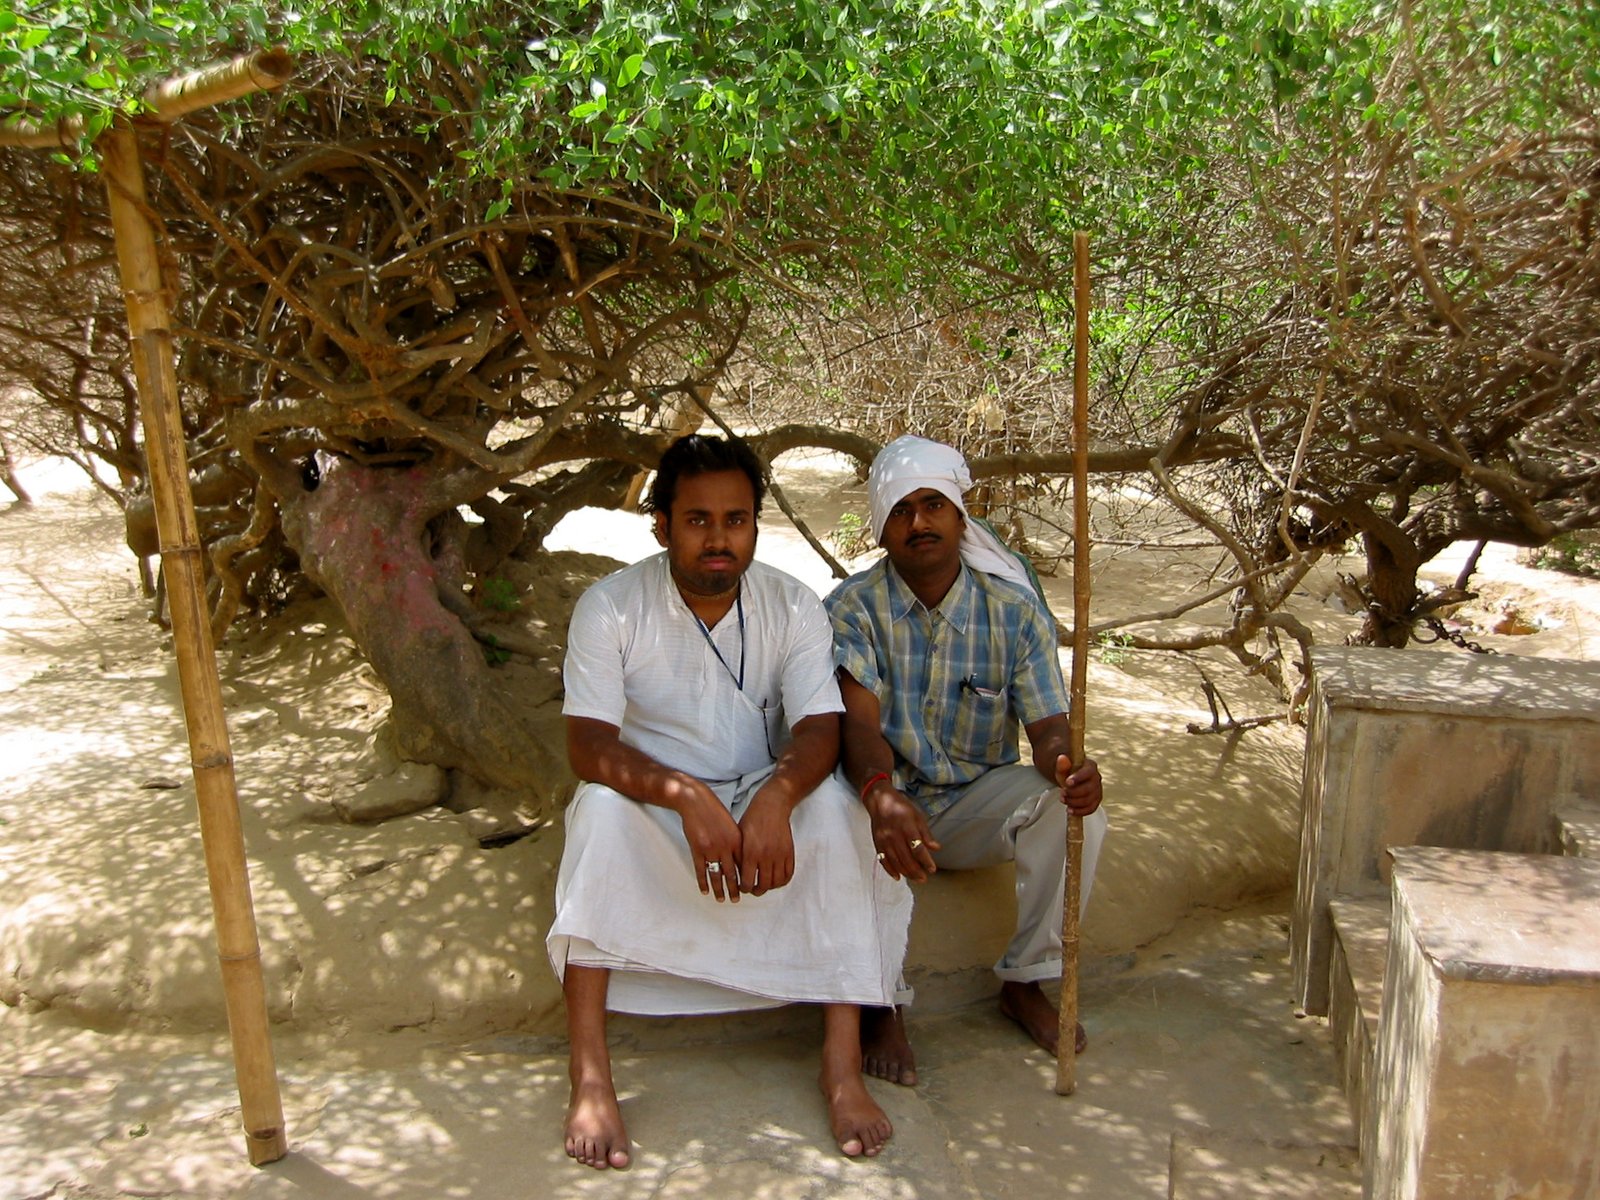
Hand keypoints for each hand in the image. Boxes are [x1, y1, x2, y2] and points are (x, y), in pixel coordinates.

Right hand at [677, 785, 743, 901]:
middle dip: (734, 888)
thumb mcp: (730, 826)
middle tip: (736, 900)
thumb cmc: (714, 812)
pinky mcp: (697, 850)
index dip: (744, 878)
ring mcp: (710, 849)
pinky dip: (703, 882)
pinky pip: (701, 870)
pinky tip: (705, 890)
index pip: (743, 864)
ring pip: (716, 874)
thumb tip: (739, 862)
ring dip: (719, 889)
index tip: (747, 888)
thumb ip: (736, 843)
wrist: (696, 802)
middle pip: (731, 873)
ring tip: (721, 899)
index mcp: (736, 840)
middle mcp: (725, 846)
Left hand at [736, 792, 795, 895]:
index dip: (743, 888)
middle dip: (756, 891)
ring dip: (769, 887)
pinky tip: (775, 879)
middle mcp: (766, 855)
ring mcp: (780, 854)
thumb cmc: (753, 818)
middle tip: (752, 889)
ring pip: (776, 882)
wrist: (772, 805)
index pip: (747, 881)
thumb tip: (734, 874)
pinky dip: (782, 881)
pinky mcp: (789, 852)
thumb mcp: (739, 836)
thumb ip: (738, 856)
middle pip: (763, 885)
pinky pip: (788, 874)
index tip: (742, 887)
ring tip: (763, 885)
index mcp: (751, 851)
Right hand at [864, 783, 939, 882]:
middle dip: (916, 871)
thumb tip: (936, 848)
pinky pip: (883, 860)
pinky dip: (890, 870)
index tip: (932, 869)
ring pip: (895, 861)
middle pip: (906, 858)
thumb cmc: (901, 807)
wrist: (880, 800)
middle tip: (924, 879)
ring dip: (906, 873)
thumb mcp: (918, 816)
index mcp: (907, 826)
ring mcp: (884, 840)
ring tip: (915, 879)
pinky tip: (898, 876)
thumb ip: (926, 833)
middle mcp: (894, 834)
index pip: (917, 848)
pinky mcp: (877, 843)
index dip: (925, 861)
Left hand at [1053, 754, 1102, 815]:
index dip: (1078, 778)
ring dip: (1074, 802)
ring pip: (1089, 800)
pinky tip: (1070, 810)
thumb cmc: (1068, 772)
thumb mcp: (1063, 767)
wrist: (1072, 779)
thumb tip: (1061, 758)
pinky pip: (1091, 808)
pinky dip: (1080, 811)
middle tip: (1062, 793)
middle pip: (1089, 789)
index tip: (1067, 783)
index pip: (1088, 772)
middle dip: (1074, 793)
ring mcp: (1098, 790)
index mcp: (1090, 767)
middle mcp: (1097, 778)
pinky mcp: (1096, 801)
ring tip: (1063, 800)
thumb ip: (1062, 764)